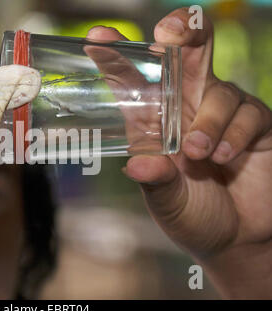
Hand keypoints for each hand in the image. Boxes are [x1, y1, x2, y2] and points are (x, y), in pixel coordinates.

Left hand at [88, 8, 271, 297]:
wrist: (237, 237)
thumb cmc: (192, 215)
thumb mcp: (166, 202)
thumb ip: (156, 182)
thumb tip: (140, 163)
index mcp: (153, 121)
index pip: (131, 79)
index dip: (115, 55)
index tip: (97, 38)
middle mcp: (185, 107)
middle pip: (184, 54)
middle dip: (179, 32)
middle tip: (170, 32)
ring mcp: (221, 111)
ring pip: (217, 90)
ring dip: (207, 122)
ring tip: (199, 155)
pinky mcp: (254, 121)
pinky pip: (247, 112)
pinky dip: (235, 134)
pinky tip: (226, 157)